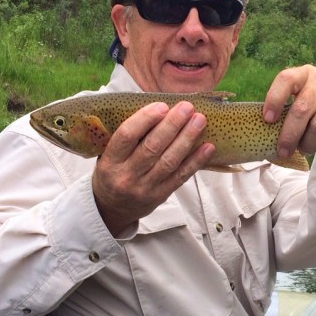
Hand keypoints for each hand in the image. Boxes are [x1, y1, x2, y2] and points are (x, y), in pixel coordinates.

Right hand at [92, 101, 215, 235]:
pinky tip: (207, 146)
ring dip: (186, 139)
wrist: (111, 209)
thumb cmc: (112, 173)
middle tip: (187, 108)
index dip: (145, 119)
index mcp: (109, 161)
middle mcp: (126, 175)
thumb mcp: (107, 155)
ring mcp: (144, 188)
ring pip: (169, 161)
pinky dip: (195, 161)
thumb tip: (158, 109)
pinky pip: (180, 177)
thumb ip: (128, 137)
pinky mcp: (160, 196)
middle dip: (172, 125)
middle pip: (152, 147)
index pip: (126, 136)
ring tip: (199, 120)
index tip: (162, 106)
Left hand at [263, 65, 315, 159]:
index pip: (286, 79)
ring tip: (306, 149)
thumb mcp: (300, 102)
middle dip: (290, 135)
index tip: (268, 120)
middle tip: (284, 151)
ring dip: (310, 142)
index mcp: (303, 74)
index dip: (274, 99)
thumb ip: (285, 111)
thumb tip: (262, 133)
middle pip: (301, 108)